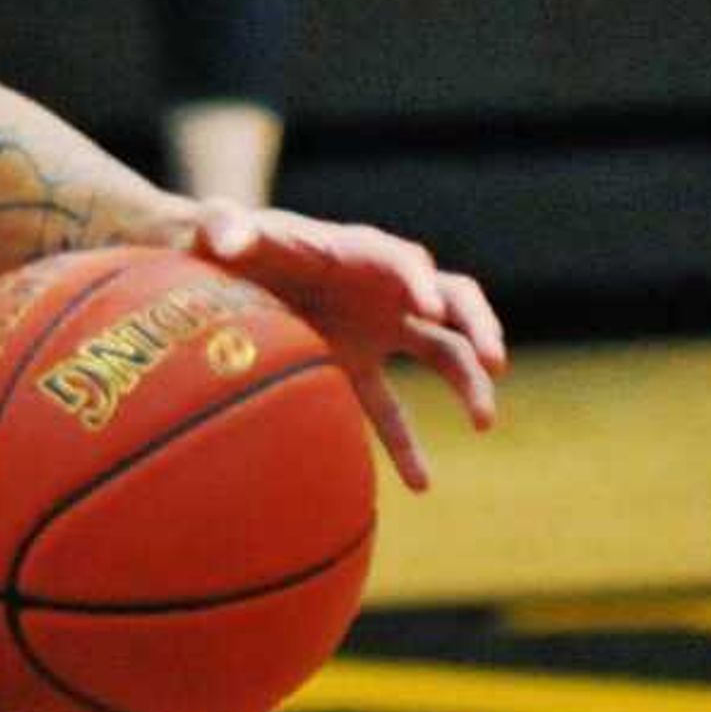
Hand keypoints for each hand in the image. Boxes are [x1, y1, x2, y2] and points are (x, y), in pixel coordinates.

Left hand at [192, 205, 505, 490]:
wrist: (217, 267)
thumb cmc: (224, 240)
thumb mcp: (221, 230)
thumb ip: (225, 227)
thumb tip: (230, 241)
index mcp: (358, 251)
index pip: (404, 261)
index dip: (418, 282)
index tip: (430, 310)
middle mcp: (382, 289)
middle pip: (452, 301)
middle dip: (478, 327)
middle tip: (493, 362)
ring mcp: (377, 329)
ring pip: (443, 354)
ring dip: (469, 382)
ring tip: (484, 421)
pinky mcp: (356, 366)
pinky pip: (391, 411)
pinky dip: (406, 445)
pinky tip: (421, 484)